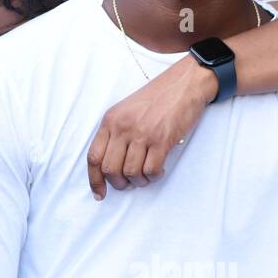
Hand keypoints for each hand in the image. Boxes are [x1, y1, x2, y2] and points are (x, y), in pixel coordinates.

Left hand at [86, 55, 217, 199]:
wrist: (184, 84)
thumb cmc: (156, 99)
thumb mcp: (126, 110)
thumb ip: (115, 133)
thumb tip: (110, 166)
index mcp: (110, 120)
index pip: (93, 157)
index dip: (95, 180)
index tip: (99, 194)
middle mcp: (122, 127)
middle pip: (110, 169)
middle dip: (119, 183)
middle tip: (129, 183)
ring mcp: (142, 134)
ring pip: (131, 173)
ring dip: (139, 181)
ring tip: (146, 175)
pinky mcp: (162, 139)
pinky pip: (151, 170)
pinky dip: (154, 176)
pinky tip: (158, 170)